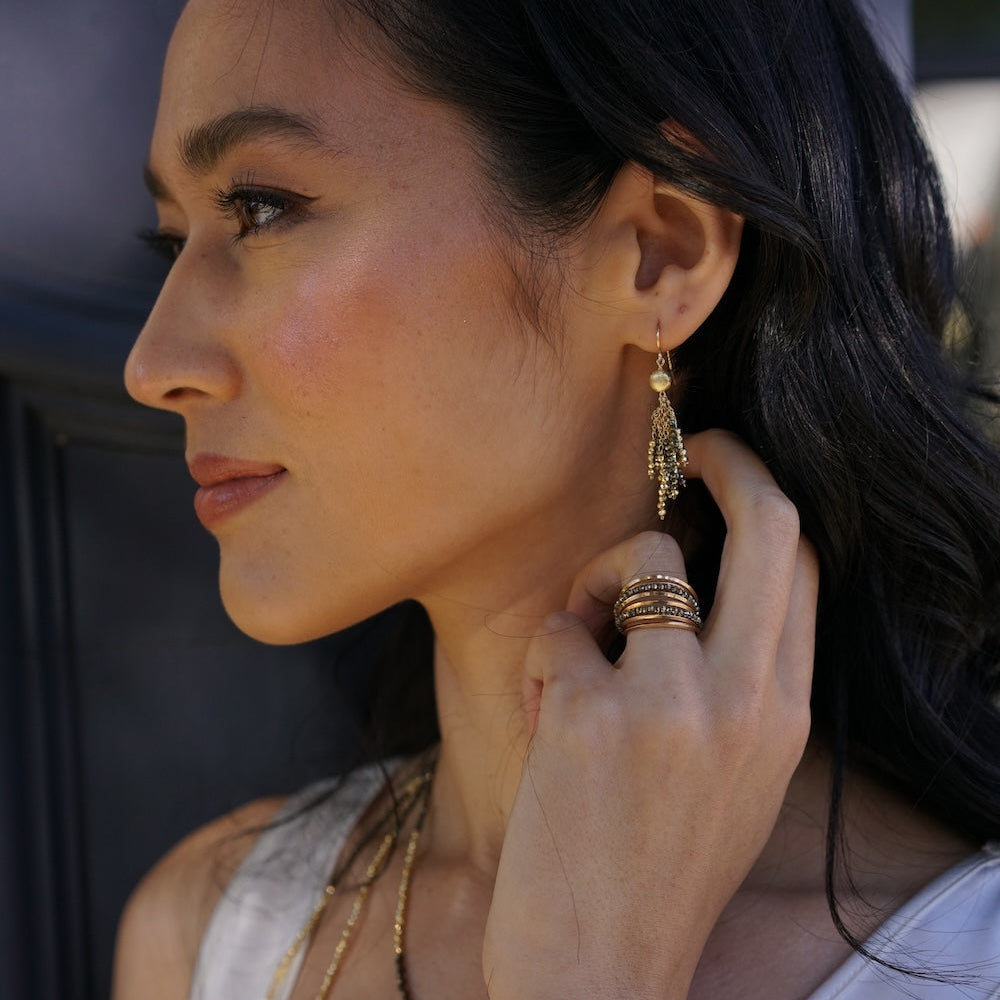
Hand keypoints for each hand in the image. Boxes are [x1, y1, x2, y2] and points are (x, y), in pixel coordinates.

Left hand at [483, 430, 817, 999]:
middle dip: (731, 464)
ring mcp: (673, 703)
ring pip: (640, 560)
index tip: (729, 469)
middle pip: (768, 526)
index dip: (767, 497)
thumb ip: (731, 681)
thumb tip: (689, 581)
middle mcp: (746, 698)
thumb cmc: (658, 863)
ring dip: (593, 589)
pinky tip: (545, 716)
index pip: (801, 565)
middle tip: (695, 450)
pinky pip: (560, 628)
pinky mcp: (595, 715)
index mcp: (785, 713)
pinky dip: (545, 657)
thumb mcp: (731, 772)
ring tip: (575, 656)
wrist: (603, 972)